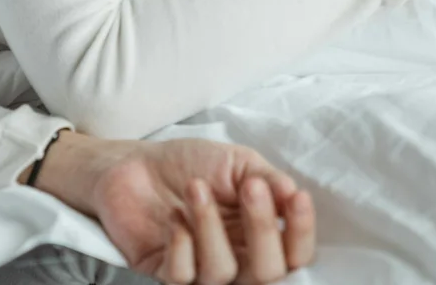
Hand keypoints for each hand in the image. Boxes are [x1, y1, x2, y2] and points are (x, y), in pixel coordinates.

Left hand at [29, 133, 315, 283]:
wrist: (134, 162)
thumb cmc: (189, 164)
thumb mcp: (238, 162)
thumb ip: (269, 180)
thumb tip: (292, 194)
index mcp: (258, 236)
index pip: (294, 254)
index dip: (301, 232)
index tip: (295, 197)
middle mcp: (235, 259)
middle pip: (267, 274)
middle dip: (262, 229)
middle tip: (249, 188)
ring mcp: (200, 270)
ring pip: (222, 274)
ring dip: (211, 226)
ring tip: (196, 187)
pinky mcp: (165, 271)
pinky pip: (182, 277)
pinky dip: (181, 245)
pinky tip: (174, 217)